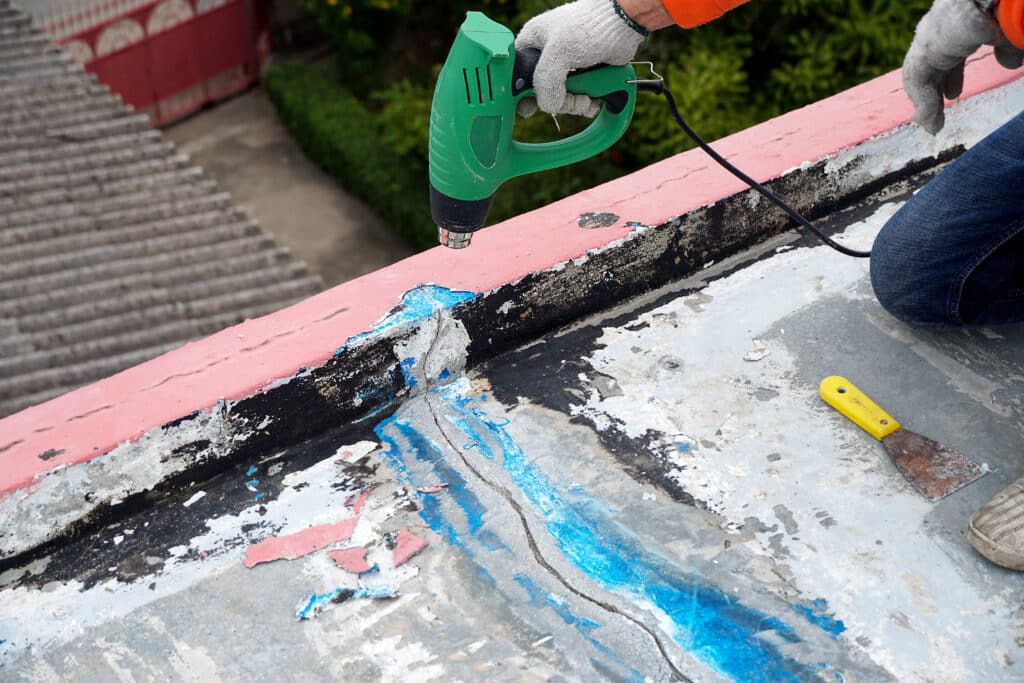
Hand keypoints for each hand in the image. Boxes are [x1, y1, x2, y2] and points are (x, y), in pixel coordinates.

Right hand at [515, 0, 646, 117]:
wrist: (622, 24)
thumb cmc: (587, 27)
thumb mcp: (558, 53)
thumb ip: (546, 83)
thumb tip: (548, 107)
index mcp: (531, 44)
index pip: (516, 75)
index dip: (521, 94)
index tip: (529, 109)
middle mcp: (546, 56)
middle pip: (541, 92)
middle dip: (557, 102)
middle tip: (569, 101)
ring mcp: (565, 67)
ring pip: (560, 98)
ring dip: (574, 105)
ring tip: (586, 100)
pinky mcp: (583, 74)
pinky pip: (577, 97)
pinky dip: (585, 103)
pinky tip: (593, 101)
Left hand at [903, 0, 1023, 133]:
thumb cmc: (1008, 9)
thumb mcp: (1011, 31)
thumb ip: (1008, 47)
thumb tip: (1011, 64)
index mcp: (961, 21)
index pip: (950, 51)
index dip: (951, 75)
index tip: (952, 93)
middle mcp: (941, 27)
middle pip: (932, 65)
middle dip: (935, 90)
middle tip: (937, 112)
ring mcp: (930, 36)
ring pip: (921, 75)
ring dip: (926, 102)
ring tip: (931, 125)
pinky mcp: (924, 50)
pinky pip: (918, 81)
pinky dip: (923, 103)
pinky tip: (928, 121)